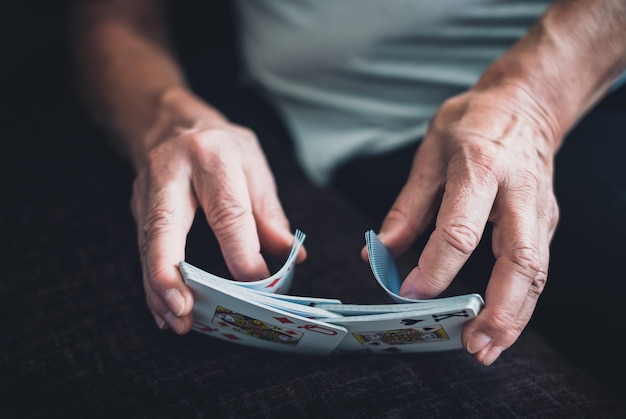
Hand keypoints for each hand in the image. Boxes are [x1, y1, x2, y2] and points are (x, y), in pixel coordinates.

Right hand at [130, 99, 303, 333]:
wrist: (168, 122)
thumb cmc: (220, 146)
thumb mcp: (254, 166)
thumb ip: (270, 213)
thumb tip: (291, 257)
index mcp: (211, 157)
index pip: (227, 212)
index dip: (242, 253)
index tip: (258, 284)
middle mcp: (171, 173)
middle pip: (165, 227)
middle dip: (171, 273)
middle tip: (183, 311)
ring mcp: (146, 192)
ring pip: (148, 246)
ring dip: (159, 289)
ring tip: (176, 322)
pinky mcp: (136, 210)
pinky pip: (143, 252)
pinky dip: (153, 284)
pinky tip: (164, 310)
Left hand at [377, 84, 559, 364]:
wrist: (526, 103)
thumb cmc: (473, 122)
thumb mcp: (429, 153)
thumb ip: (406, 207)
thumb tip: (379, 253)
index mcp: (481, 167)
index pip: (459, 230)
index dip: (436, 269)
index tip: (411, 295)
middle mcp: (519, 192)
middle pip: (519, 261)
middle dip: (498, 310)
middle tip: (472, 345)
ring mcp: (539, 209)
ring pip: (536, 272)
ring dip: (514, 316)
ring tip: (486, 347)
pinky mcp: (546, 222)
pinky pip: (537, 268)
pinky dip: (520, 302)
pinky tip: (500, 323)